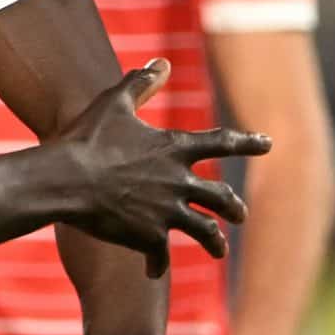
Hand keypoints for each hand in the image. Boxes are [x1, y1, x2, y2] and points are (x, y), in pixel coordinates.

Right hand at [58, 61, 270, 276]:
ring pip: (205, 231)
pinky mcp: (149, 237)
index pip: (221, 142)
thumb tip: (162, 62)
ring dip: (215, 242)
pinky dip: (158, 264)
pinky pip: (162, 256)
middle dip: (234, 208)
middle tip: (241, 215)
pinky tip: (154, 272)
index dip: (247, 142)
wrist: (66, 180)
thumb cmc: (87, 139)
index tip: (268, 144)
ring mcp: (167, 211)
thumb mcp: (114, 103)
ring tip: (219, 249)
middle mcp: (179, 180)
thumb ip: (140, 83)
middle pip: (221, 197)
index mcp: (175, 148)